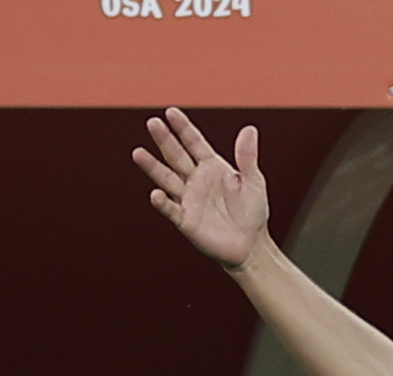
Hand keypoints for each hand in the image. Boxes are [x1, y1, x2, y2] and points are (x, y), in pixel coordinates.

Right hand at [135, 109, 269, 270]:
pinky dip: (163, 203)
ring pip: (167, 179)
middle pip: (176, 156)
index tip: (170, 112)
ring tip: (138, 153)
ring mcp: (188, 199)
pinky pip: (172, 210)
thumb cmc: (252, 212)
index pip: (193, 142)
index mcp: (212, 166)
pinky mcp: (186, 221)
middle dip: (164, 140)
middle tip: (152, 123)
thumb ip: (247, 157)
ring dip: (153, 167)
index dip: (182, 128)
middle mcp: (196, 180)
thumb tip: (249, 129)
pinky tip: (155, 194)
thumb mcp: (254, 181)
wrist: (250, 245)